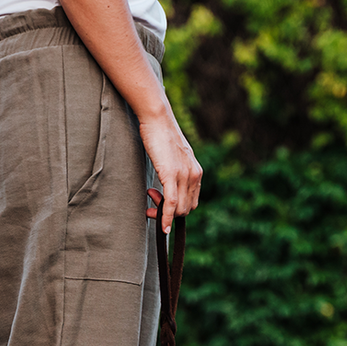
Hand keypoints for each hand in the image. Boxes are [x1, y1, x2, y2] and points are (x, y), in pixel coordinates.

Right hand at [140, 111, 201, 232]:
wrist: (157, 119)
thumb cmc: (161, 135)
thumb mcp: (175, 157)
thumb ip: (178, 171)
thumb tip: (169, 184)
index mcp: (196, 172)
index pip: (192, 202)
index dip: (176, 209)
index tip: (160, 203)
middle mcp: (194, 176)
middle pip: (186, 209)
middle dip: (168, 213)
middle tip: (151, 204)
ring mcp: (184, 176)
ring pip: (178, 209)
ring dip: (163, 213)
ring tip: (150, 196)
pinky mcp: (171, 175)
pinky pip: (170, 204)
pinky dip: (165, 218)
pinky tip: (161, 226)